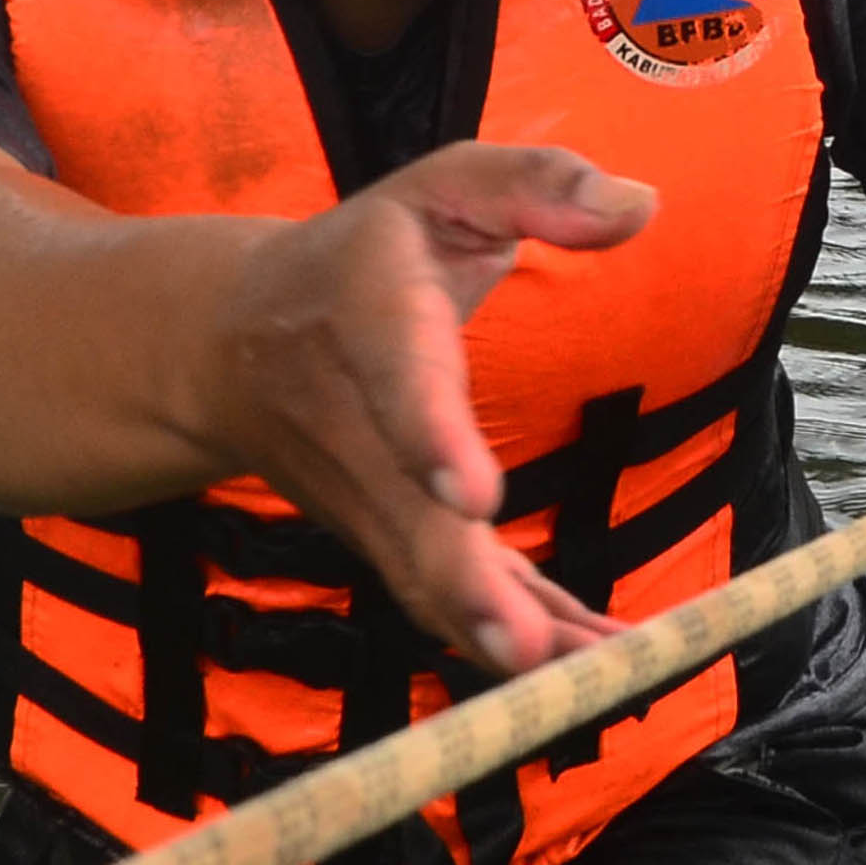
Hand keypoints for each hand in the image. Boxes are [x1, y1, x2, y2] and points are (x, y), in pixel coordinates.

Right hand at [199, 143, 654, 674]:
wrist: (227, 343)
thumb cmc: (364, 255)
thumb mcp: (443, 187)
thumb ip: (536, 184)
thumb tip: (638, 206)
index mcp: (368, 314)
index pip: (397, 374)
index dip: (429, 435)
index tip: (474, 496)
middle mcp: (354, 424)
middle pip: (405, 516)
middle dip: (465, 587)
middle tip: (526, 653)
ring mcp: (364, 497)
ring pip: (424, 579)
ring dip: (499, 635)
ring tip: (590, 680)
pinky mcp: (387, 538)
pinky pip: (447, 595)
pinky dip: (516, 633)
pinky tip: (594, 669)